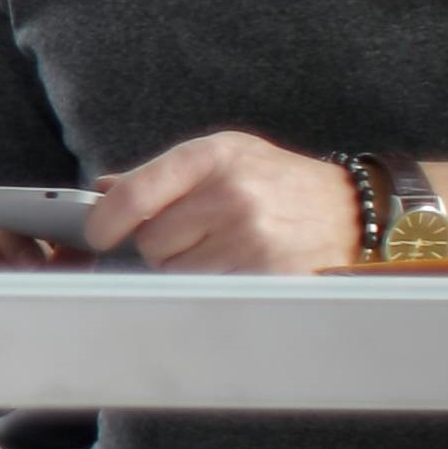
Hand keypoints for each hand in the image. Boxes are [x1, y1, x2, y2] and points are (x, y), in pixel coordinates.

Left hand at [82, 131, 358, 275]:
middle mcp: (231, 194)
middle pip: (152, 243)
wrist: (351, 210)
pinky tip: (241, 264)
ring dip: (190, 269)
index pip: (135, 194)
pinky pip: (210, 292)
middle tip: (197, 234)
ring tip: (225, 247)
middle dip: (164, 244)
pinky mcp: (267, 274)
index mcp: (213, 157)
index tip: (97, 234)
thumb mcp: (226, 156)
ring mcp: (251, 236)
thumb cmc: (280, 181)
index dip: (105, 220)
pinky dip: (216, 285)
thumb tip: (104, 189)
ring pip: (178, 273)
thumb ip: (163, 174)